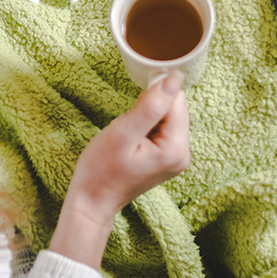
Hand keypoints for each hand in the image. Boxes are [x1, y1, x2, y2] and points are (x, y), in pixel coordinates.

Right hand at [48, 72, 190, 267]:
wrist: (93, 200)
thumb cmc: (102, 169)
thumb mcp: (123, 132)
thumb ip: (151, 105)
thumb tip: (175, 77)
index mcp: (176, 148)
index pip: (176, 101)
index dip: (153, 96)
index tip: (133, 111)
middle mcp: (184, 154)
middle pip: (176, 108)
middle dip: (151, 108)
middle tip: (129, 127)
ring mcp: (177, 158)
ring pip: (169, 116)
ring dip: (148, 117)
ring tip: (129, 136)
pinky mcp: (168, 158)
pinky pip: (164, 128)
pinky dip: (148, 126)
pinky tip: (133, 140)